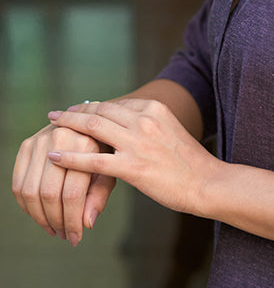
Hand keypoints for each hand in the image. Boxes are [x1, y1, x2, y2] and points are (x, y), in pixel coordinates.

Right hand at [12, 102, 115, 246]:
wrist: (89, 122)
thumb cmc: (102, 151)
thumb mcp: (110, 169)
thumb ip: (99, 195)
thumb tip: (87, 223)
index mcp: (86, 144)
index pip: (72, 194)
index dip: (72, 221)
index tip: (77, 238)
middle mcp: (61, 138)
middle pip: (49, 194)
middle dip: (56, 221)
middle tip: (64, 235)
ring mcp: (40, 140)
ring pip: (30, 191)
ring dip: (39, 217)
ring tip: (53, 228)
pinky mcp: (26, 145)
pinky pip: (18, 183)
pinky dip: (26, 206)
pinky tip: (40, 215)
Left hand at [45, 98, 217, 216]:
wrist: (208, 183)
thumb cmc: (191, 163)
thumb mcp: (171, 131)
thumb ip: (149, 125)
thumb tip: (127, 125)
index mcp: (155, 109)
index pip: (117, 104)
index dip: (95, 107)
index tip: (81, 110)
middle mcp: (145, 120)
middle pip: (101, 110)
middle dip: (77, 111)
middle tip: (59, 113)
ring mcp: (137, 143)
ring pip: (93, 128)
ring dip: (68, 125)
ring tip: (52, 125)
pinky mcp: (132, 167)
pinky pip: (93, 160)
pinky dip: (71, 157)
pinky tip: (55, 157)